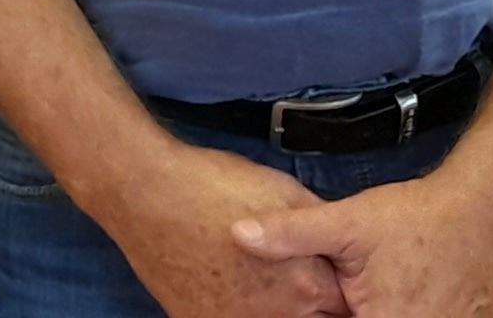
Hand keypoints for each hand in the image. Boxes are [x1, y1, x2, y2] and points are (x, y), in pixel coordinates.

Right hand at [82, 143, 350, 317]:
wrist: (149, 193)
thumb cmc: (215, 187)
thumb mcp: (285, 192)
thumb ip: (317, 228)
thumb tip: (336, 245)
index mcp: (305, 284)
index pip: (343, 305)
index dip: (337, 286)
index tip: (327, 275)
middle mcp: (275, 315)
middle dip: (310, 301)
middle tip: (289, 275)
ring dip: (275, 308)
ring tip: (260, 281)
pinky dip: (239, 309)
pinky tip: (230, 285)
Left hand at [232, 170, 492, 316]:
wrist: (485, 210)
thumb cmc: (416, 219)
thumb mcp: (348, 223)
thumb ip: (292, 234)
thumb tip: (237, 233)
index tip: (329, 304)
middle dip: (346, 313)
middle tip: (348, 295)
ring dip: (371, 311)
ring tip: (380, 290)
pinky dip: (411, 311)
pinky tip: (401, 294)